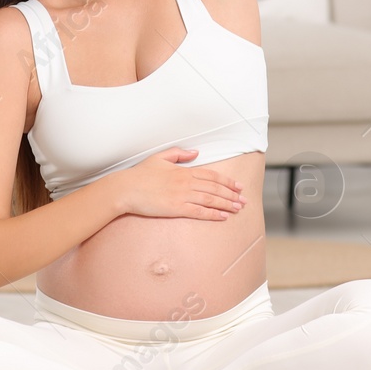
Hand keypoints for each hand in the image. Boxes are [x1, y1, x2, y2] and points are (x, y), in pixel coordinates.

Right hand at [113, 148, 246, 220]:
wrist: (126, 188)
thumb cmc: (140, 174)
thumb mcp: (159, 157)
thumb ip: (179, 153)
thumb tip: (196, 152)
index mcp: (183, 170)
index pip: (211, 176)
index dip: (227, 181)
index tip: (238, 186)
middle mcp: (186, 182)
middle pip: (215, 189)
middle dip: (232, 194)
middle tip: (244, 200)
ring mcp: (182, 196)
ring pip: (211, 200)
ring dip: (227, 204)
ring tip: (238, 208)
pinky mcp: (176, 208)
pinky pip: (199, 212)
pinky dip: (213, 214)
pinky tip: (222, 216)